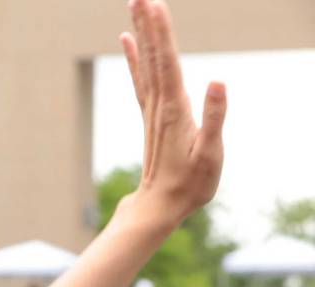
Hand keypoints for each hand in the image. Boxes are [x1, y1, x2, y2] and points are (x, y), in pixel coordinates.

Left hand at [121, 0, 225, 224]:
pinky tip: (128, 40)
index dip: (162, 33)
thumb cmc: (190, 185)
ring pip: (146, 63)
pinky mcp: (152, 115)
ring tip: (136, 5)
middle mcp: (159, 104)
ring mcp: (153, 109)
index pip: (168, 63)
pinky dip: (135, 57)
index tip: (156, 4)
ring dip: (142, 33)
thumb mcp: (211, 153)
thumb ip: (215, 117)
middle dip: (149, 24)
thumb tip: (218, 81)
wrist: (160, 206)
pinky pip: (141, 78)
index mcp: (175, 109)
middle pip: (153, 56)